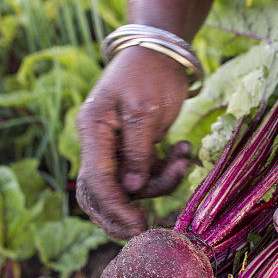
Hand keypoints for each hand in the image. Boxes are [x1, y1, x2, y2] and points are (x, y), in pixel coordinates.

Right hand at [76, 46, 191, 238]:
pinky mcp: (134, 149)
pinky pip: (145, 174)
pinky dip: (166, 170)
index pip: (96, 181)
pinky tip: (183, 150)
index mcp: (92, 130)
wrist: (163, 49)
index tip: (137, 226)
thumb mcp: (146, 111)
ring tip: (184, 156)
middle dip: (122, 213)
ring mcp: (115, 148)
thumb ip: (137, 151)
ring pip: (130, 187)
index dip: (115, 208)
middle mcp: (98, 143)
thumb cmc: (151, 72)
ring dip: (161, 181)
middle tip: (146, 228)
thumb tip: (131, 190)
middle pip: (100, 193)